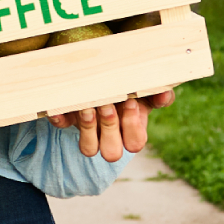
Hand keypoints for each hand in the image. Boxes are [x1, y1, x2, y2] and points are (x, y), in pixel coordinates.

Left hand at [48, 89, 174, 161]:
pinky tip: (59, 110)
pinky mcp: (68, 118)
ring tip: (88, 107)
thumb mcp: (144, 87)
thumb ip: (157, 92)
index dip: (132, 127)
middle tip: (108, 106)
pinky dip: (59, 118)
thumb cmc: (128, 83)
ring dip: (88, 129)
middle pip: (112, 153)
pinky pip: (61, 125)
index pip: (135, 143)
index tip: (130, 102)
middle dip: (110, 129)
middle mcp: (110, 135)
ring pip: (88, 149)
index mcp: (131, 130)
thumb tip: (164, 93)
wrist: (102, 70)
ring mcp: (88, 129)